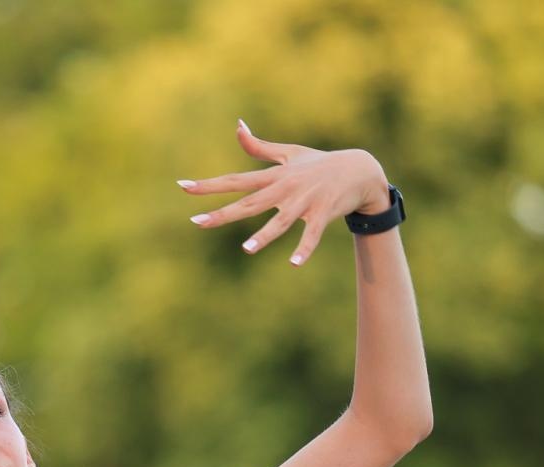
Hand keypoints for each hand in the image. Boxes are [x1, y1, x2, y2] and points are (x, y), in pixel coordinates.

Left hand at [181, 120, 389, 264]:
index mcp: (274, 176)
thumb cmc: (319, 163)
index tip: (183, 186)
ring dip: (265, 235)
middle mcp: (286, 188)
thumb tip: (237, 126)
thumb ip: (259, 147)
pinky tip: (294, 264)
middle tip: (197, 222)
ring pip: (280, 221)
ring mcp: (305, 201)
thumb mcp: (288, 153)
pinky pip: (312, 235)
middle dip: (222, 213)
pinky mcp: (324, 213)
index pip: (236, 180)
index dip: (209, 184)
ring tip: (247, 249)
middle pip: (249, 203)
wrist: (360, 169)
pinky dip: (304, 249)